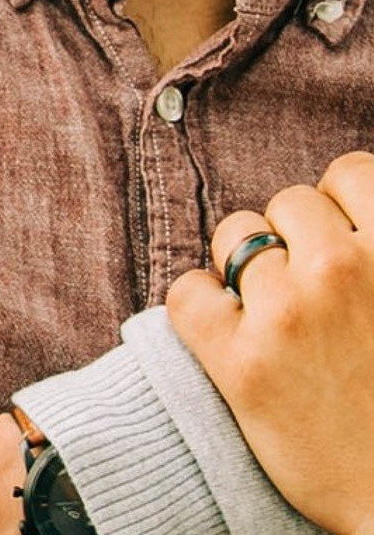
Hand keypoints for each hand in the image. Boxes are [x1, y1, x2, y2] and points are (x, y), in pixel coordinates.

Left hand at [166, 156, 373, 534]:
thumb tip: (347, 228)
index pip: (348, 173)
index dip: (337, 209)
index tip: (337, 245)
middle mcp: (346, 269)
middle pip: (287, 203)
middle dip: (290, 241)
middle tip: (305, 294)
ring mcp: (290, 312)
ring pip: (235, 238)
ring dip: (246, 272)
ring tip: (272, 321)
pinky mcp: (241, 361)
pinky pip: (188, 293)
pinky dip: (199, 308)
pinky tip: (224, 335)